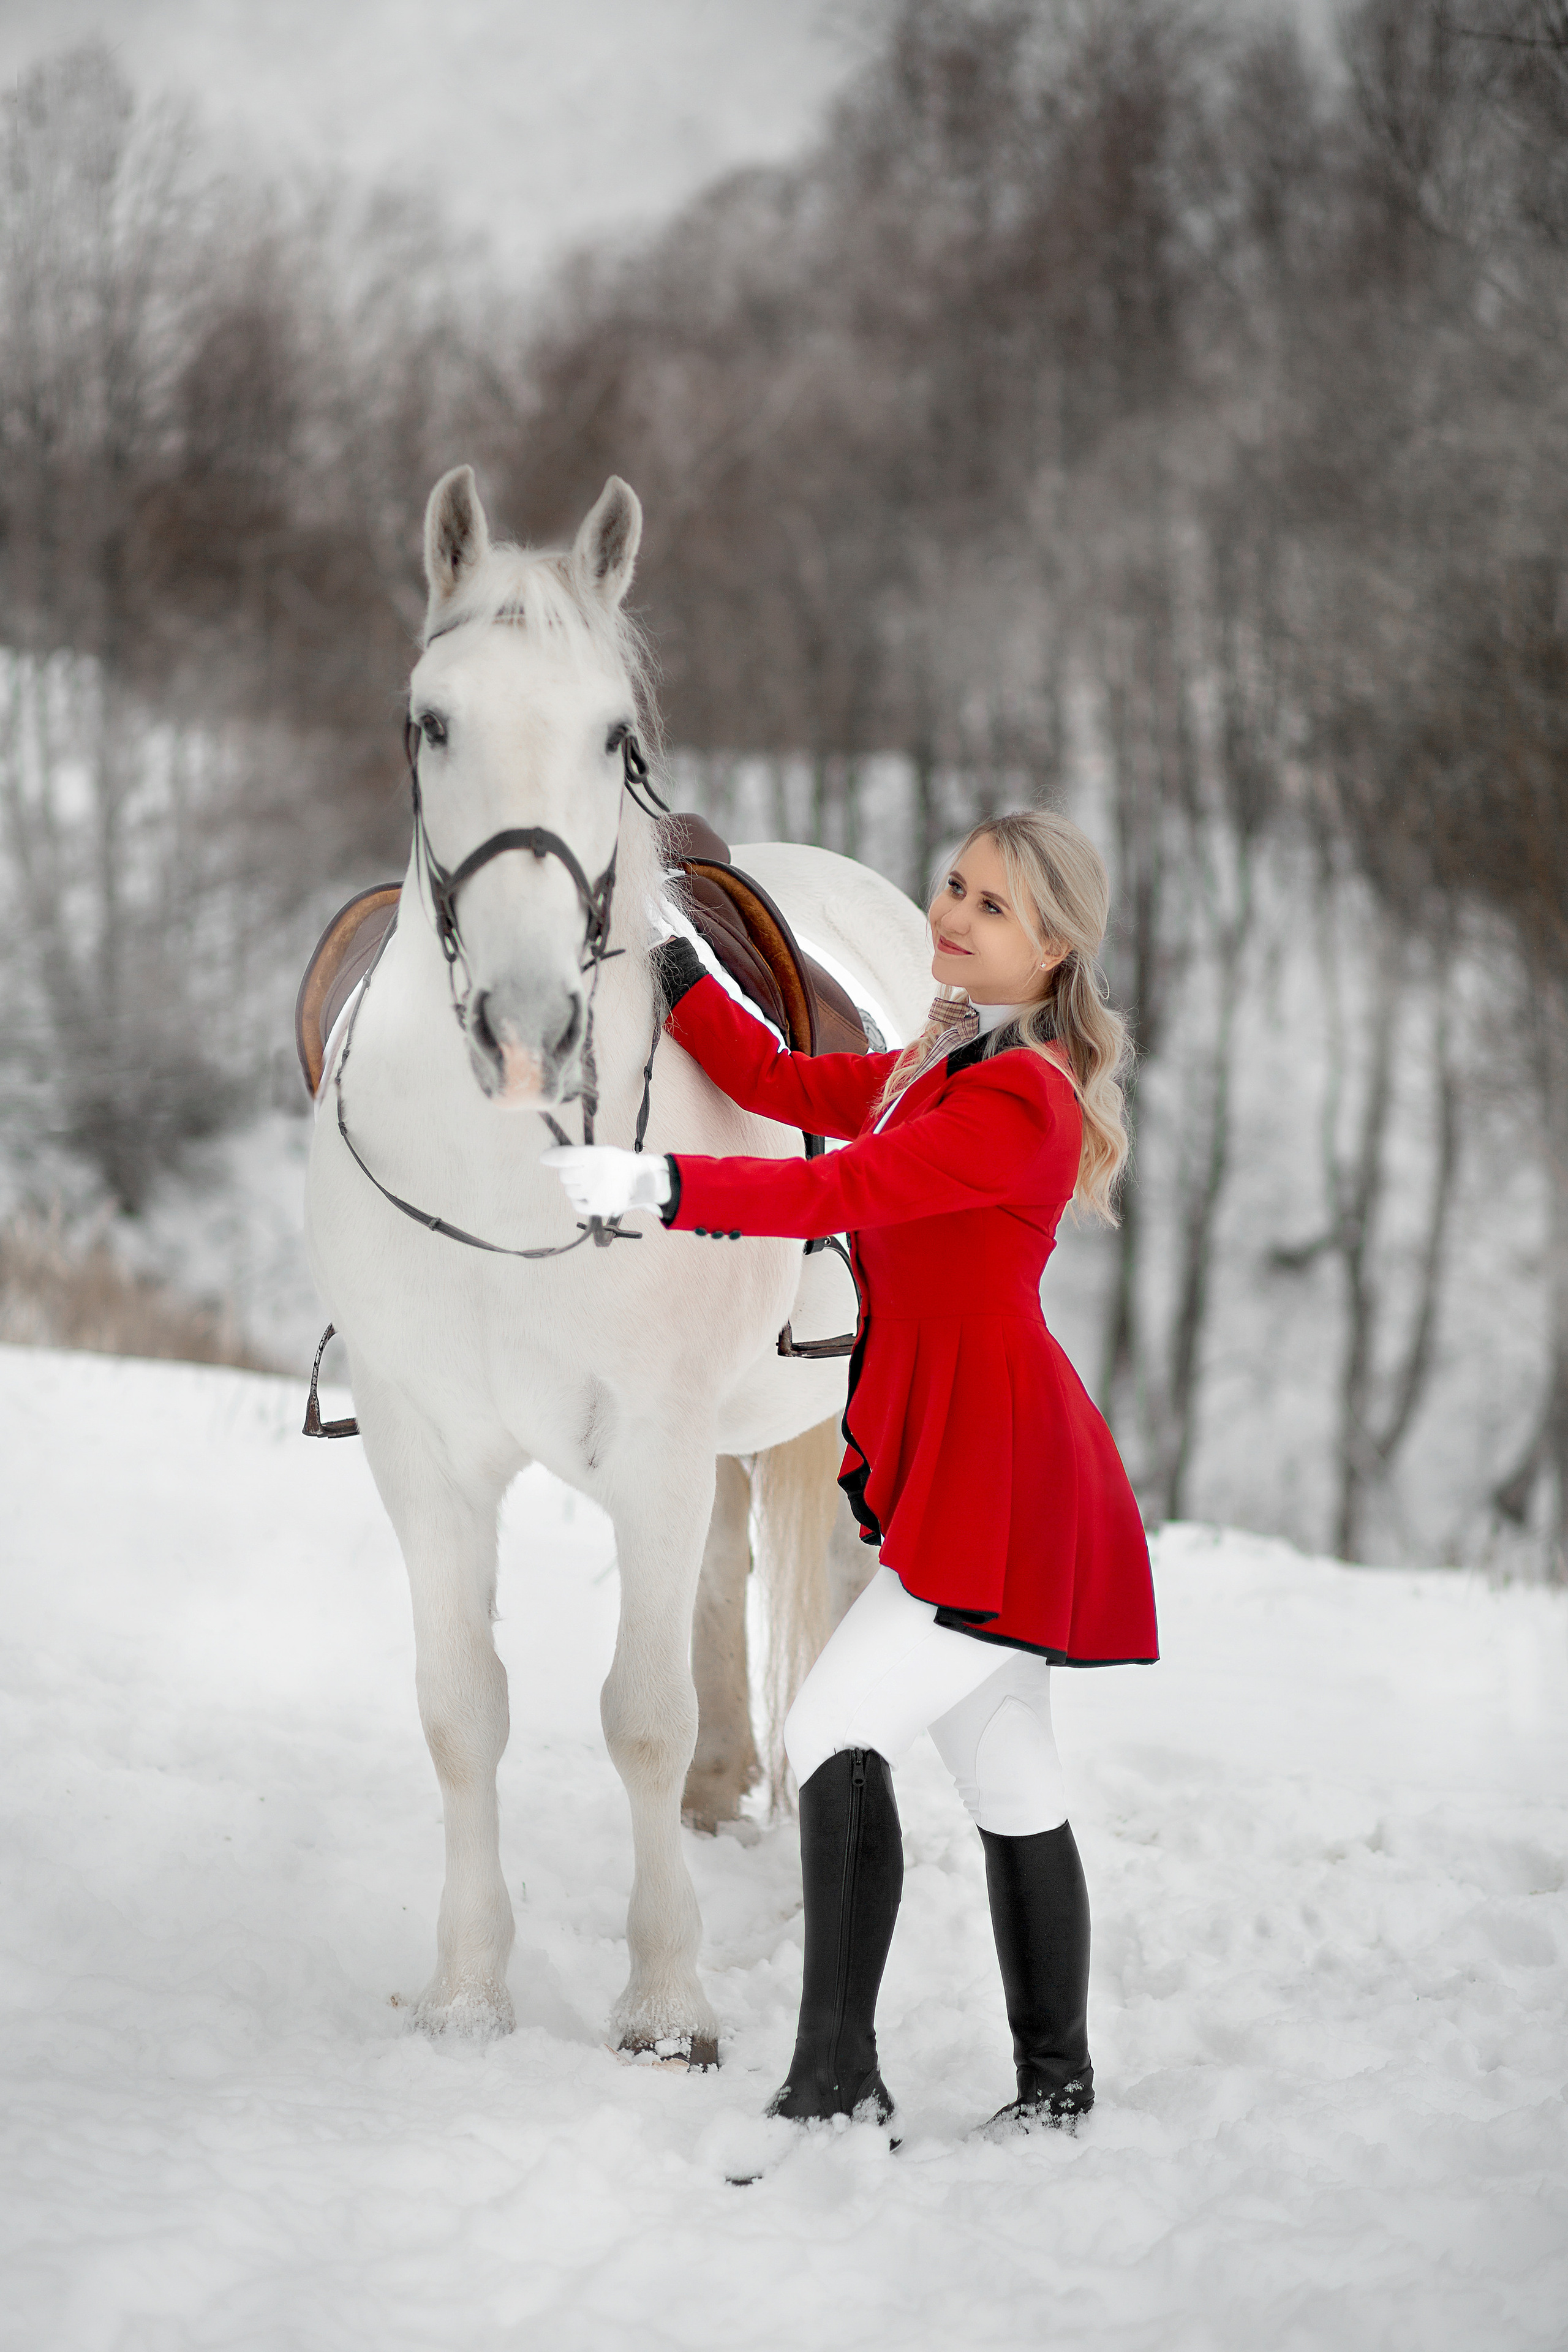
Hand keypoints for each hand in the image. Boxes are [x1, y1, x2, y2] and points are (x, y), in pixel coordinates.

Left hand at [541, 1144, 671, 1220]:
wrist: (646, 1182)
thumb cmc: (621, 1164)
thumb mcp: (604, 1151)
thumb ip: (577, 1152)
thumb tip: (550, 1149)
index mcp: (595, 1156)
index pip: (564, 1156)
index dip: (551, 1156)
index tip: (545, 1156)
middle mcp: (593, 1174)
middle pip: (564, 1175)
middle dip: (569, 1172)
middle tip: (581, 1171)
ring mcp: (595, 1193)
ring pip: (569, 1190)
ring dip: (576, 1186)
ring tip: (591, 1183)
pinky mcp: (597, 1208)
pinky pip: (576, 1204)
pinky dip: (579, 1200)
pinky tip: (589, 1194)